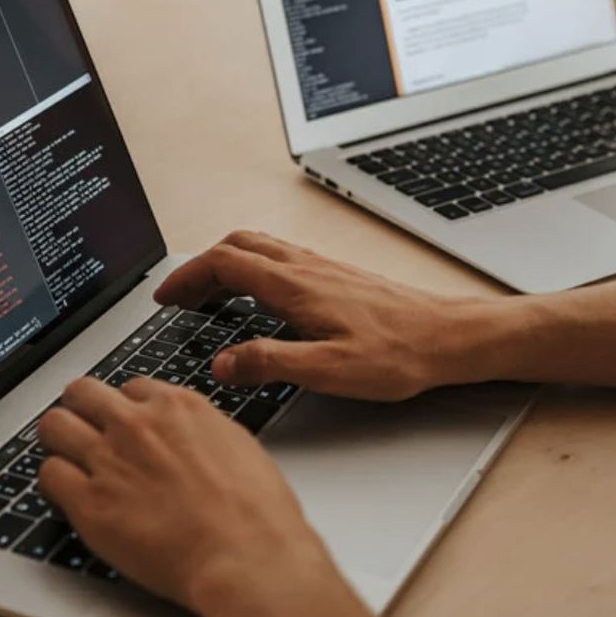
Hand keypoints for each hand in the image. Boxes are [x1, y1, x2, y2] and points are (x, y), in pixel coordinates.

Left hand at [37, 378, 393, 616]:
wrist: (246, 556)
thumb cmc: (256, 513)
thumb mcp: (237, 445)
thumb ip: (200, 430)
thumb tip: (186, 434)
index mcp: (177, 407)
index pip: (129, 387)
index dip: (125, 407)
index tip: (124, 423)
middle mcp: (137, 424)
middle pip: (81, 392)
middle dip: (81, 410)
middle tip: (84, 431)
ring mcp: (108, 460)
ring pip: (53, 426)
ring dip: (59, 441)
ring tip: (67, 460)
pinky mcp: (89, 502)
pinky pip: (47, 475)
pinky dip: (54, 484)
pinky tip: (68, 495)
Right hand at [154, 231, 521, 400]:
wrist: (449, 337)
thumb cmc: (399, 354)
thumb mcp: (330, 370)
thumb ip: (271, 363)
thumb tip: (223, 363)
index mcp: (296, 286)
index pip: (225, 262)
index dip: (187, 276)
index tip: (166, 297)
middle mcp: (306, 268)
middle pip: (237, 246)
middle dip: (200, 267)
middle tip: (180, 297)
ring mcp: (322, 268)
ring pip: (259, 248)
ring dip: (225, 264)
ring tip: (208, 296)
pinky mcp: (336, 276)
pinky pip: (280, 258)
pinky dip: (252, 269)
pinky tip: (258, 298)